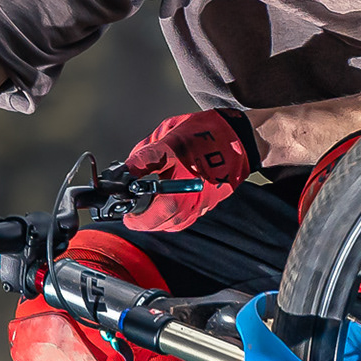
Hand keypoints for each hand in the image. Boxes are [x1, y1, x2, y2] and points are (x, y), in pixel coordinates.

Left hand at [122, 111, 248, 232]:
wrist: (239, 138)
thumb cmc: (205, 136)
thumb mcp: (166, 140)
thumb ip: (142, 159)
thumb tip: (125, 171)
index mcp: (178, 195)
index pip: (146, 219)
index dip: (130, 216)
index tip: (121, 207)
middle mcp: (191, 207)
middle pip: (159, 224)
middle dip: (142, 218)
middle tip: (131, 207)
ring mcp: (201, 207)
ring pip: (172, 224)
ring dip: (156, 217)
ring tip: (146, 204)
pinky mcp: (208, 204)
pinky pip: (185, 217)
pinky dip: (171, 213)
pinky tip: (166, 199)